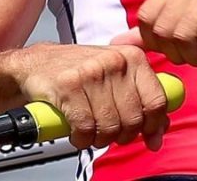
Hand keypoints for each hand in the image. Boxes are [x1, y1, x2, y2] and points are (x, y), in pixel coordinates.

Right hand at [11, 42, 168, 151]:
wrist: (38, 62)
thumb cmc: (82, 70)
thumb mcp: (118, 76)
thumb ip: (141, 100)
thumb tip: (158, 135)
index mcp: (134, 57)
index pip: (157, 100)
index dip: (154, 125)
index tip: (148, 135)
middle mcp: (116, 61)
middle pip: (133, 118)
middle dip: (123, 135)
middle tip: (112, 134)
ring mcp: (92, 73)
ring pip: (109, 126)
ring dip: (100, 139)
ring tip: (93, 131)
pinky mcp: (69, 87)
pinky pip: (84, 128)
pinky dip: (82, 139)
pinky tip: (78, 132)